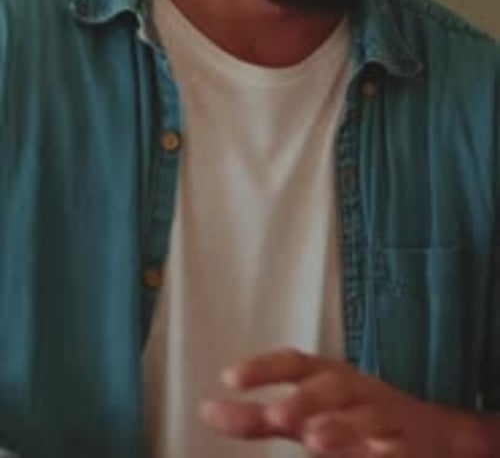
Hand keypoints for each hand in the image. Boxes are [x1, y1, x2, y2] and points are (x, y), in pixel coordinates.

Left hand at [199, 349, 491, 456]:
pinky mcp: (408, 446)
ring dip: (340, 427)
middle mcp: (356, 391)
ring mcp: (385, 418)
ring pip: (364, 418)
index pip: (295, 363)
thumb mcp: (306, 412)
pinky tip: (374, 453)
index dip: (265, 368)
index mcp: (328, 377)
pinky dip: (383, 450)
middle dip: (305, 401)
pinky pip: (395, 448)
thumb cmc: (352, 418)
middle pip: (331, 388)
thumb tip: (206, 409)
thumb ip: (256, 418)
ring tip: (314, 438)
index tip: (229, 377)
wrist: (434, 435)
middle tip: (276, 417)